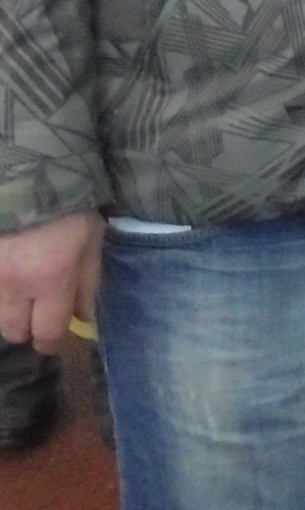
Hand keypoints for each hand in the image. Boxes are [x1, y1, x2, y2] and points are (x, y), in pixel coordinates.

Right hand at [0, 211, 102, 351]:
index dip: (52, 342)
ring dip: (7, 308)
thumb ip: (88, 284)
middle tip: (36, 313)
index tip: (55, 339)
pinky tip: (8, 272)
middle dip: (27, 327)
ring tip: (21, 290)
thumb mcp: (91, 241)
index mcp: (49, 279)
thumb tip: (84, 319)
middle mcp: (12, 283)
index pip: (46, 333)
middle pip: (12, 331)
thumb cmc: (67, 204)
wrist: (27, 167)